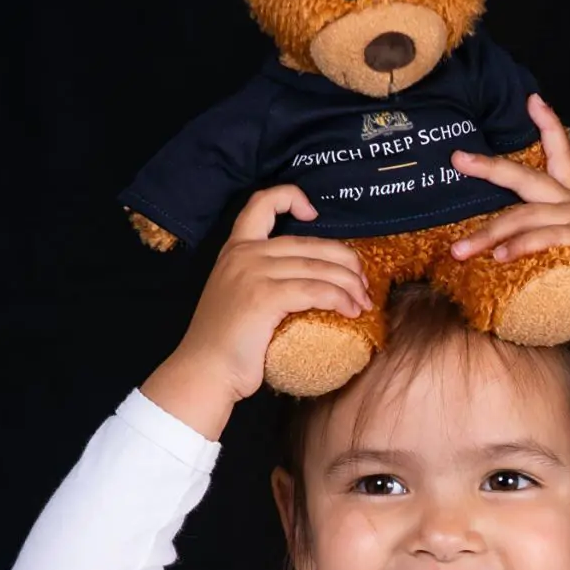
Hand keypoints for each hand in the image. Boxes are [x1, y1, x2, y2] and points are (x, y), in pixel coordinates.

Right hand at [143, 186, 372, 434]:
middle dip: (346, 261)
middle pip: (310, 242)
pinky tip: (352, 311)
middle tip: (364, 284)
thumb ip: (263, 278)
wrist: (205, 372)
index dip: (291, 197)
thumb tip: (312, 280)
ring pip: (319, 267)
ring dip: (351, 285)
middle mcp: (244, 254)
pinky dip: (340, 299)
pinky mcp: (265, 296)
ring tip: (364, 302)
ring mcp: (253, 272)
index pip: (261, 202)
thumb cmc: (228, 344)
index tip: (313, 213)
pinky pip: (317, 291)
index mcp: (236, 249)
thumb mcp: (239, 296)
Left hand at [448, 95, 569, 329]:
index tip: (533, 100)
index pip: (562, 156)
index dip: (549, 125)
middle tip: (459, 158)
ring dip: (488, 234)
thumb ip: (549, 247)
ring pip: (525, 216)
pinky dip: (519, 247)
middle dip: (491, 167)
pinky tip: (499, 258)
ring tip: (460, 250)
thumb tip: (510, 257)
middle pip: (527, 178)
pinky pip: (544, 239)